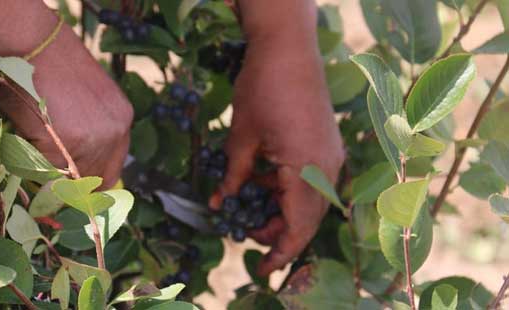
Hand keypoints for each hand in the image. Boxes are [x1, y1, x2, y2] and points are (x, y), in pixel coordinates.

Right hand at [0, 1, 132, 187]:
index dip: (91, 179)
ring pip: (67, 178)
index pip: (113, 169)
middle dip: (70, 182)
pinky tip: (25, 131)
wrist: (33, 42)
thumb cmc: (52, 63)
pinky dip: (31, 158)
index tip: (74, 184)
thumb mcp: (87, 97)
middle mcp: (115, 132)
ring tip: (34, 139)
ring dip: (49, 168)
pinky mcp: (65, 145)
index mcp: (122, 119)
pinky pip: (44, 168)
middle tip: (48, 174)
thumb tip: (75, 169)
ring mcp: (93, 140)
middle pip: (94, 179)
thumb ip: (91, 129)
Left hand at [209, 37, 343, 275]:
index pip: (299, 228)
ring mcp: (331, 156)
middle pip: (308, 219)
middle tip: (248, 235)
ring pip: (311, 202)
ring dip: (283, 212)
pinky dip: (289, 191)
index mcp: (307, 170)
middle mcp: (327, 168)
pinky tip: (265, 182)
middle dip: (279, 234)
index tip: (262, 270)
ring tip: (252, 210)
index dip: (280, 253)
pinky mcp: (327, 145)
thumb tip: (221, 204)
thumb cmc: (262, 88)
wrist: (289, 48)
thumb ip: (234, 176)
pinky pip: (312, 181)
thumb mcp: (241, 138)